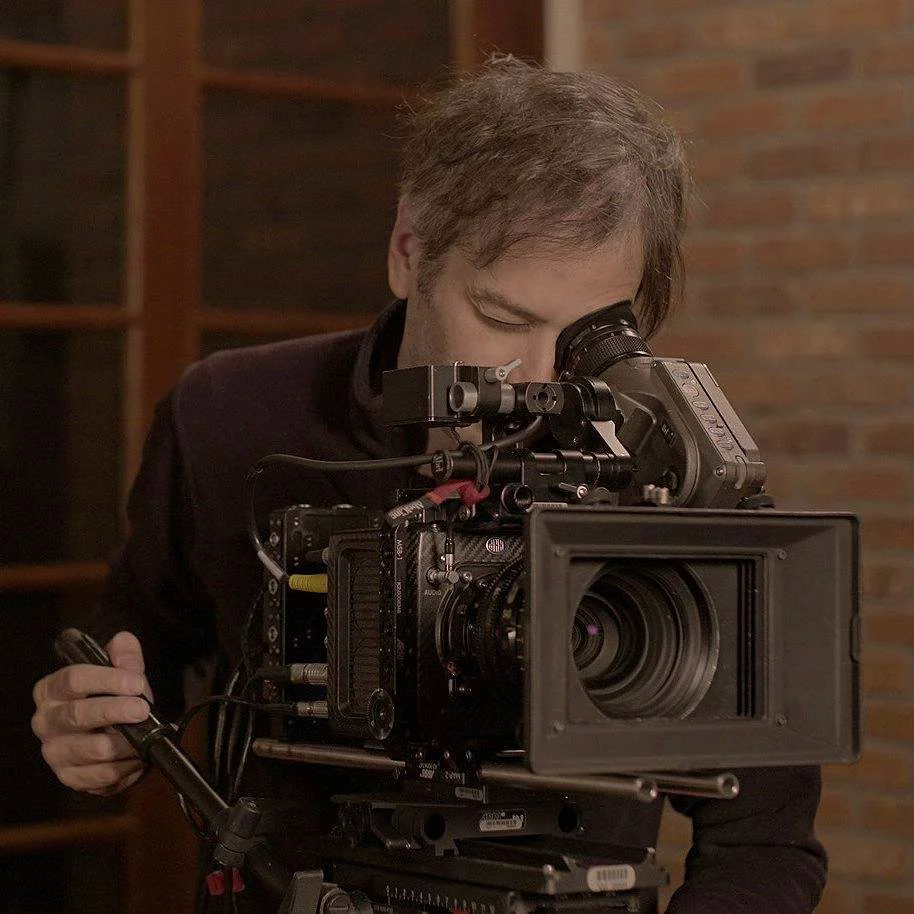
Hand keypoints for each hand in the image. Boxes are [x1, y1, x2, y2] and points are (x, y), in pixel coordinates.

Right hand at [31, 631, 152, 794]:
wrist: (113, 733)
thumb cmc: (112, 696)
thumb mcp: (120, 670)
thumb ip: (124, 654)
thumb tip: (124, 647)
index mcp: (51, 690)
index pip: (72, 679)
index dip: (106, 680)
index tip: (135, 682)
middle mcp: (45, 721)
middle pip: (77, 715)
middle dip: (114, 711)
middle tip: (142, 709)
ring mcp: (54, 752)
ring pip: (91, 749)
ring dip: (125, 743)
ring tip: (146, 735)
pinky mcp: (70, 777)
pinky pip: (100, 776)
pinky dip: (125, 767)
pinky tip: (139, 756)